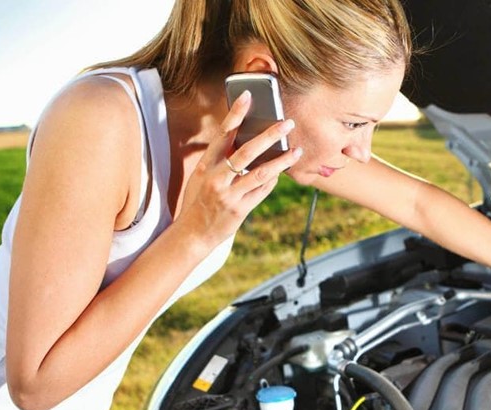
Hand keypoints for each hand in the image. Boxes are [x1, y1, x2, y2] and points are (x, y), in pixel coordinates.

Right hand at [173, 90, 302, 247]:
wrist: (193, 233)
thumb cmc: (198, 199)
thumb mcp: (202, 176)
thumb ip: (219, 160)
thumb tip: (244, 140)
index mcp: (206, 165)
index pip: (223, 134)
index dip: (236, 114)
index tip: (248, 96)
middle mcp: (217, 178)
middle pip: (247, 151)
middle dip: (269, 135)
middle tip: (287, 123)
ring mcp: (229, 194)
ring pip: (261, 173)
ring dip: (282, 160)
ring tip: (297, 150)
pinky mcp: (240, 209)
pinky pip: (262, 191)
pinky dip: (273, 180)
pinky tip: (282, 172)